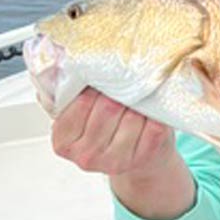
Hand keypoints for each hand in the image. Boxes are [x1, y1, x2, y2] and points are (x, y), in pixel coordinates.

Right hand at [49, 87, 175, 178]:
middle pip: (108, 107)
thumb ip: (72, 91)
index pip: (81, 102)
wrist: (140, 158)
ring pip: (132, 116)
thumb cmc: (109, 126)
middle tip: (126, 80)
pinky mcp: (142, 159)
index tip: (104, 76)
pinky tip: (151, 111)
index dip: (95, 85)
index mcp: (63, 142)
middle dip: (119, 91)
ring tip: (138, 96)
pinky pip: (153, 127)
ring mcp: (114, 162)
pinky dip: (155, 115)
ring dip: (138, 102)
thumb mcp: (83, 111)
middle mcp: (86, 156)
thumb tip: (67, 58)